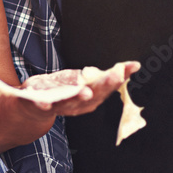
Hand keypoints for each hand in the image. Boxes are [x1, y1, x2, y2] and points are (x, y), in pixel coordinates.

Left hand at [21, 62, 140, 116]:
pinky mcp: (40, 105)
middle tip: (114, 75)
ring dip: (78, 98)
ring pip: (70, 102)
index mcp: (91, 98)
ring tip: (86, 91)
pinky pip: (42, 106)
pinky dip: (44, 104)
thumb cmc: (68, 91)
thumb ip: (112, 74)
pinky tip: (45, 102)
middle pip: (92, 96)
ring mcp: (59, 105)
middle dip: (103, 86)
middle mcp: (78, 104)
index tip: (122, 70)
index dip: (115, 80)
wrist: (37, 106)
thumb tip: (135, 65)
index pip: (106, 89)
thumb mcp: (90, 80)